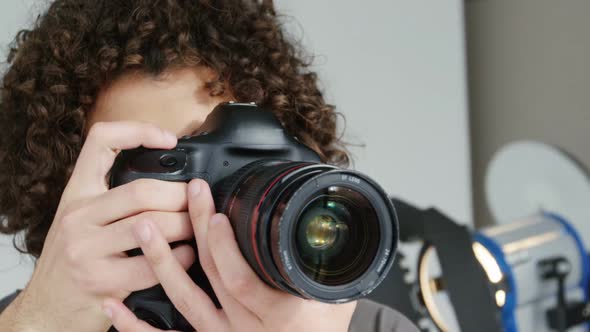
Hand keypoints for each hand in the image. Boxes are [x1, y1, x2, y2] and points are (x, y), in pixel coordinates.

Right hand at [5, 122, 195, 331]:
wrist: (47, 309)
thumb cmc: (75, 262)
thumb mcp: (84, 220)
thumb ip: (114, 200)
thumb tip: (171, 181)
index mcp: (77, 193)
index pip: (100, 142)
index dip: (138, 131)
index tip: (170, 140)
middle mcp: (77, 216)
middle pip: (142, 190)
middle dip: (181, 195)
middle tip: (199, 200)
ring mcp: (85, 248)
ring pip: (150, 225)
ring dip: (185, 226)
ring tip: (198, 227)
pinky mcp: (99, 280)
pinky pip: (151, 264)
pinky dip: (179, 258)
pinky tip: (188, 255)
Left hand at [104, 179, 356, 331]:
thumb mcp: (336, 302)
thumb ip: (326, 271)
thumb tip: (326, 230)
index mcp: (276, 314)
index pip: (241, 279)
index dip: (224, 246)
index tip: (215, 213)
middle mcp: (244, 328)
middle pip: (212, 276)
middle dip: (196, 231)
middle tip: (186, 195)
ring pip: (184, 300)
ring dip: (161, 263)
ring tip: (144, 228)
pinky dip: (136, 326)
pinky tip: (115, 305)